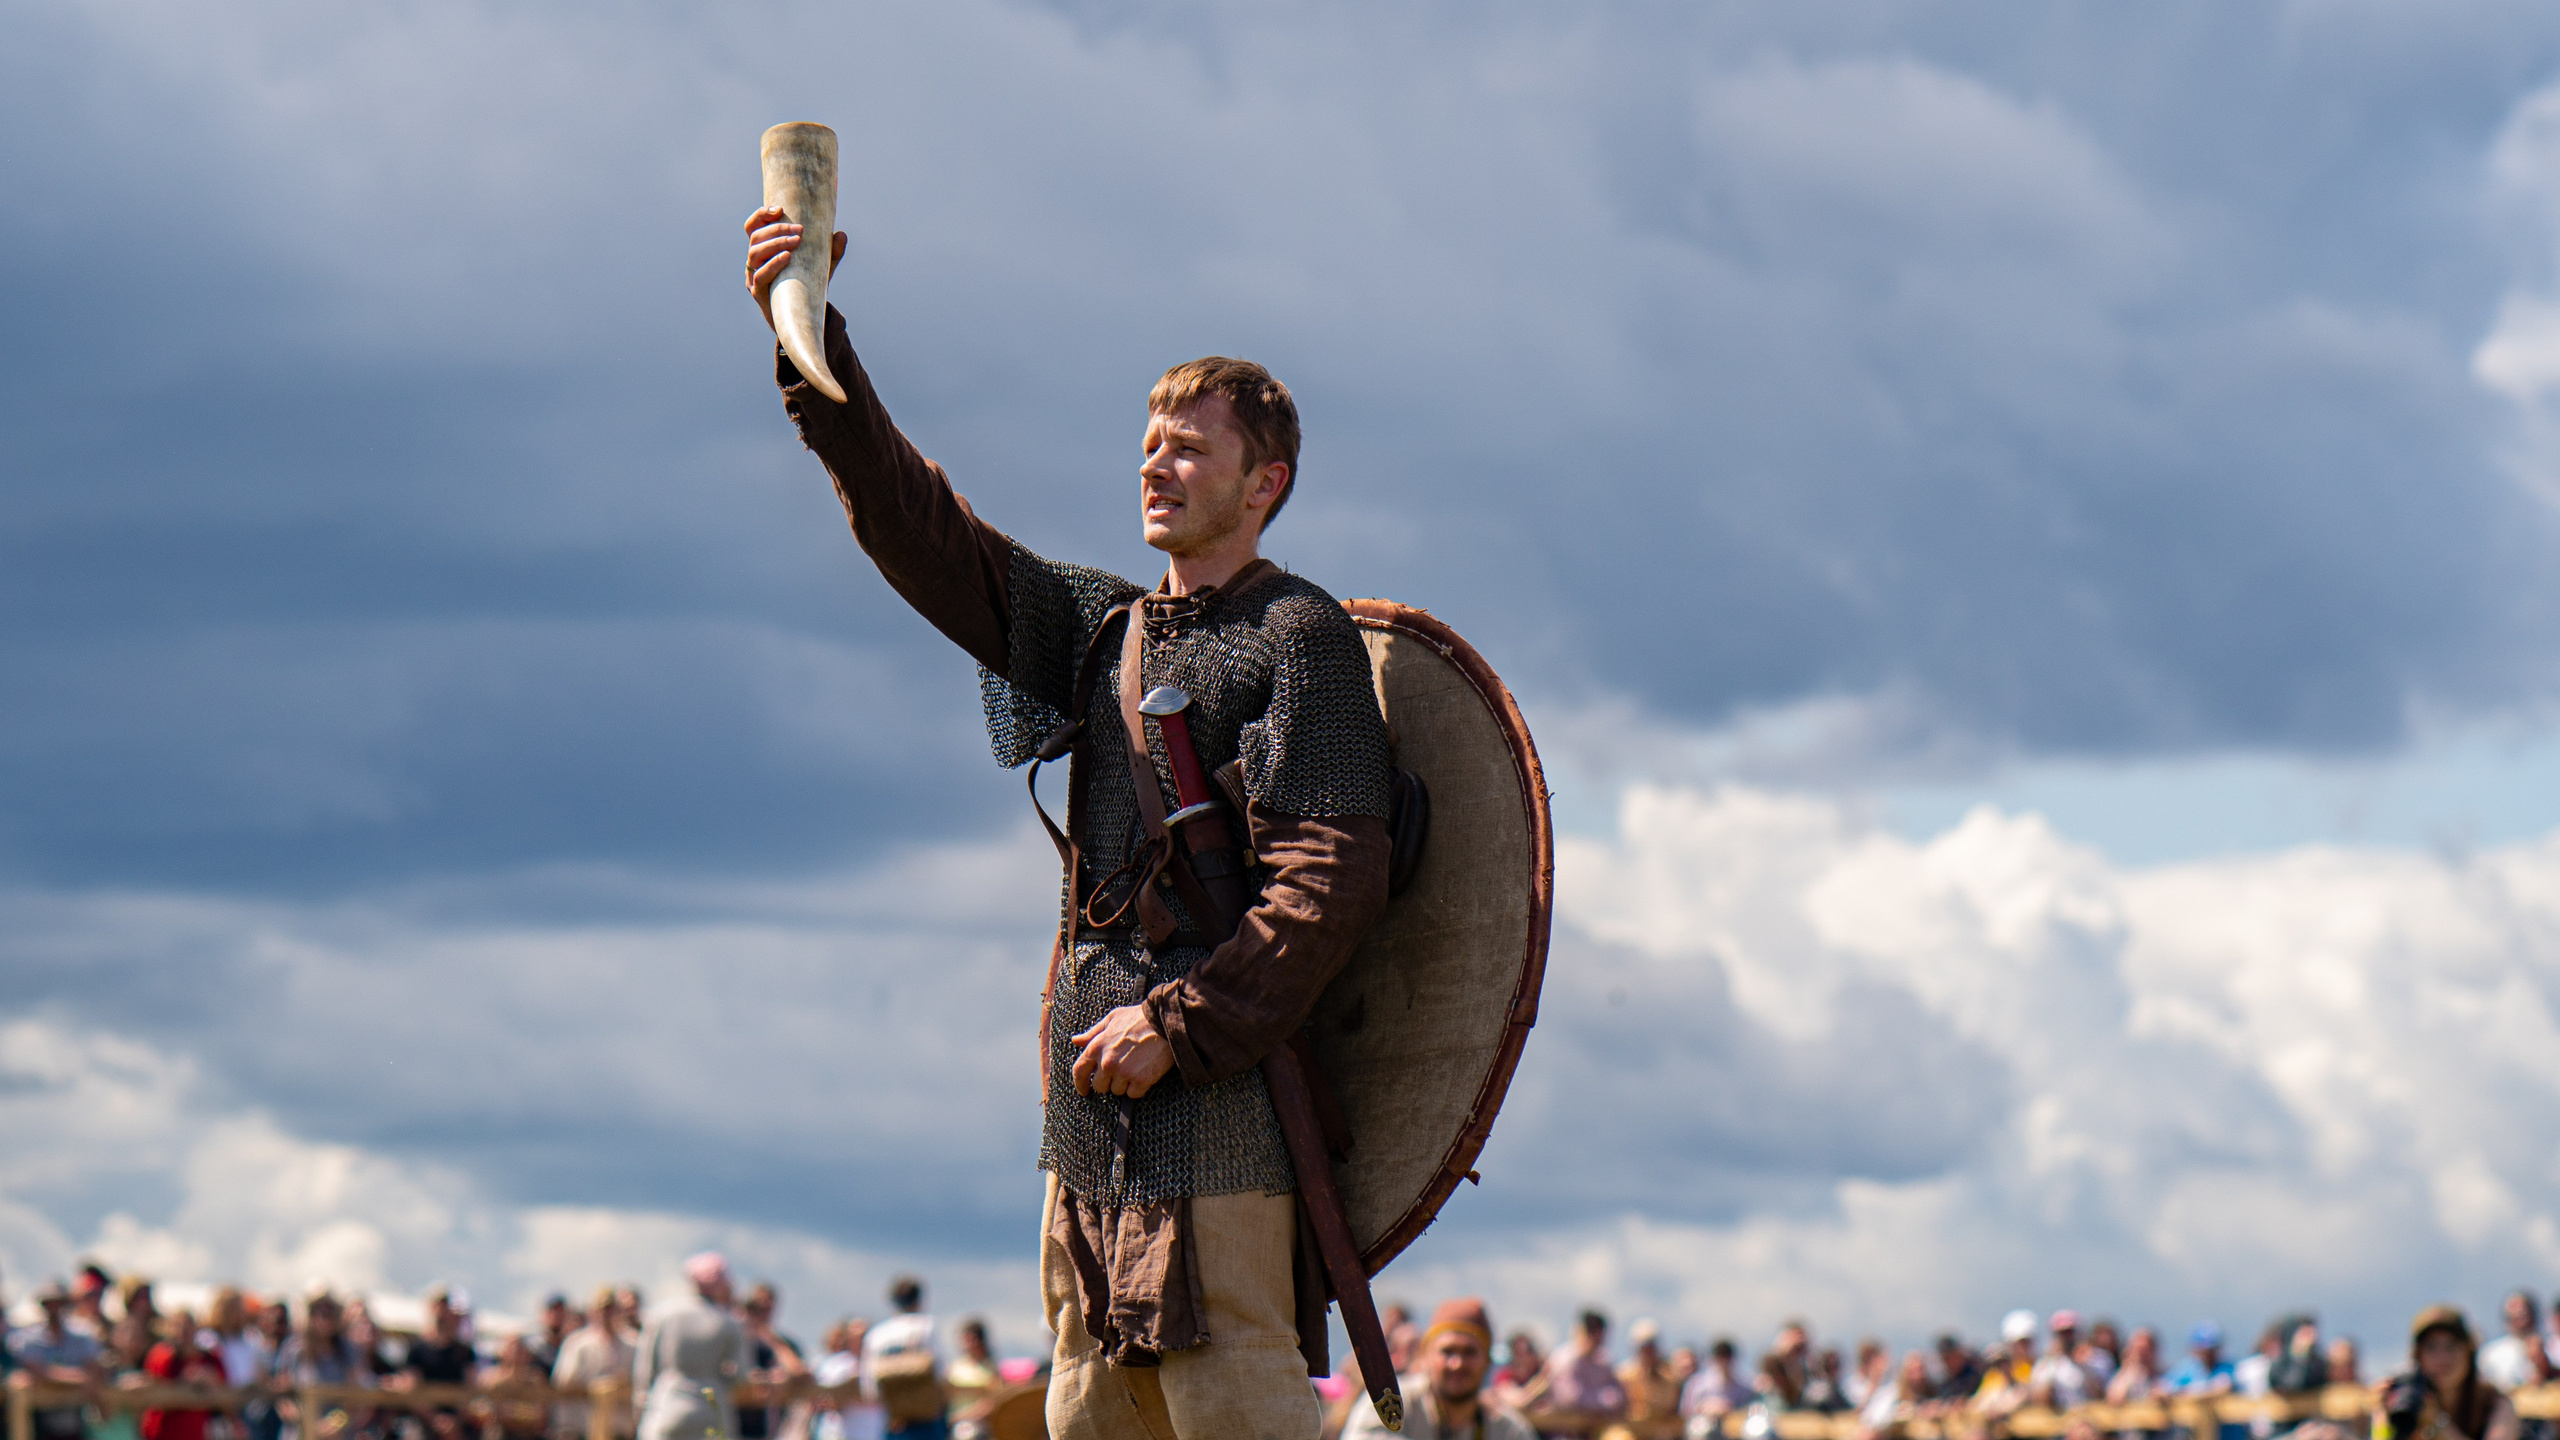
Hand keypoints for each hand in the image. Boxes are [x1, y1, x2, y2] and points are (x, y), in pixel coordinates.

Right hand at [742, 205, 845, 332]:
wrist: (800, 316)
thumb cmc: (806, 285)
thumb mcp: (821, 266)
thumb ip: (831, 251)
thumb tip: (841, 234)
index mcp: (763, 249)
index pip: (753, 227)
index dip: (761, 215)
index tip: (779, 209)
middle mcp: (754, 261)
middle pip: (755, 237)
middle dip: (777, 229)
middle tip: (799, 230)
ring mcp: (753, 276)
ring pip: (755, 253)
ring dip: (775, 243)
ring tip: (796, 240)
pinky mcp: (758, 292)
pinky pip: (760, 275)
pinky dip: (773, 264)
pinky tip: (787, 257)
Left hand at [1071, 1005, 1172, 1098]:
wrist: (1165, 1022)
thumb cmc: (1138, 1018)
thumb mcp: (1112, 1019)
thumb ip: (1093, 1033)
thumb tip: (1076, 1041)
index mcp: (1096, 1047)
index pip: (1079, 1072)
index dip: (1080, 1084)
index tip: (1084, 1090)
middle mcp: (1107, 1063)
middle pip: (1100, 1086)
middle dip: (1108, 1082)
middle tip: (1120, 1071)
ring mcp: (1124, 1073)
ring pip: (1117, 1091)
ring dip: (1124, 1084)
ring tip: (1135, 1067)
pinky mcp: (1141, 1080)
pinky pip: (1133, 1094)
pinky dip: (1138, 1088)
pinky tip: (1144, 1073)